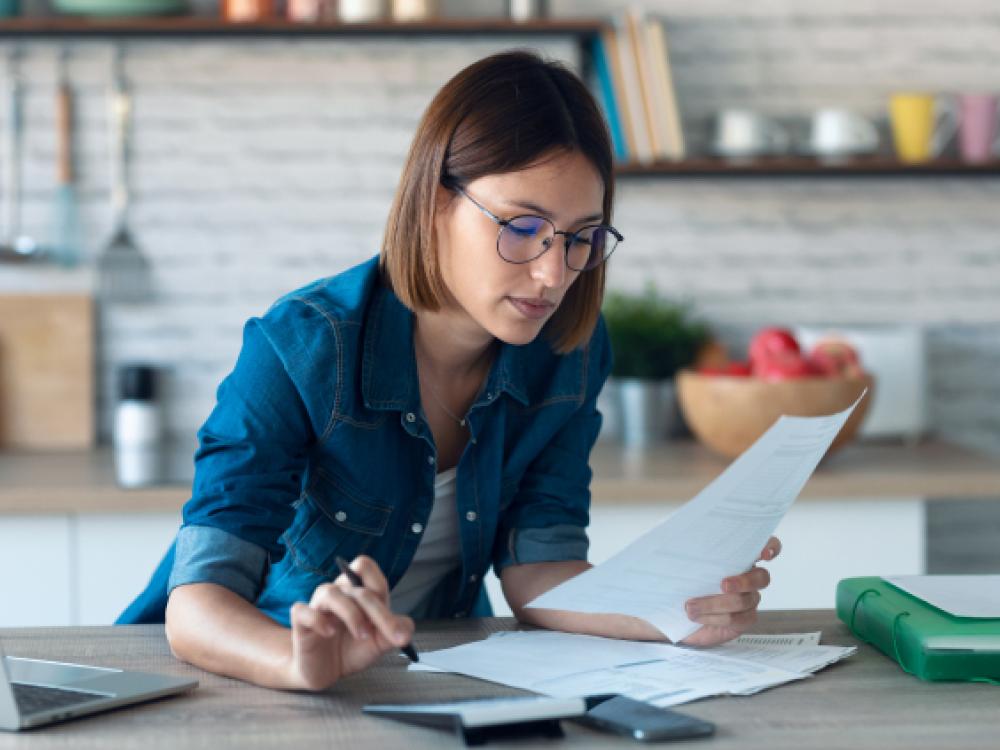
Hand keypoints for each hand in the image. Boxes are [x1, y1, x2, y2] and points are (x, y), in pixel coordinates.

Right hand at [283, 555, 413, 690]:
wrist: (326, 672)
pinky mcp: (301, 623)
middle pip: (357, 587)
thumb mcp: (379, 643)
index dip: (379, 586)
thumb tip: (407, 629)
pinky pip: (302, 611)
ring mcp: (318, 606)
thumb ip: (394, 632)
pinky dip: (318, 620)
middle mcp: (337, 593)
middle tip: (390, 635)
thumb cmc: (351, 650)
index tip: (389, 616)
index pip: (364, 567)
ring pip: (330, 593)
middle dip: (378, 612)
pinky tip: (329, 633)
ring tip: (362, 635)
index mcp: (356, 591)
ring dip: (351, 614)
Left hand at [679, 536, 781, 647]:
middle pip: (761, 577)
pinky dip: (714, 617)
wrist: (672, 612)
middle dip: (743, 581)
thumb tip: (686, 536)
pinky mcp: (743, 620)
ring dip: (714, 603)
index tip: (763, 552)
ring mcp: (748, 600)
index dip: (771, 547)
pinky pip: (737, 619)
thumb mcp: (683, 562)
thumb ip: (691, 549)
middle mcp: (748, 578)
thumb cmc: (681, 582)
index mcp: (738, 557)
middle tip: (723, 584)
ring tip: (690, 606)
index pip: (766, 546)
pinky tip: (697, 617)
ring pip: (743, 601)